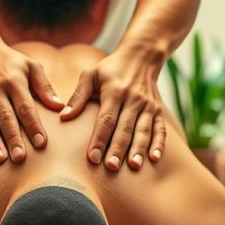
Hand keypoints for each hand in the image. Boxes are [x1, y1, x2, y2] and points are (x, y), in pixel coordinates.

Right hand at [0, 45, 63, 162]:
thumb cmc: (11, 62)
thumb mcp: (31, 66)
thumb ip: (45, 87)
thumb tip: (60, 107)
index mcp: (14, 82)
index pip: (25, 107)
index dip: (33, 126)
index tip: (42, 143)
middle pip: (6, 118)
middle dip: (13, 139)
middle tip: (20, 159)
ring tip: (0, 160)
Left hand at [59, 51, 166, 170]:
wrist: (141, 57)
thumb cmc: (110, 69)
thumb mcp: (91, 75)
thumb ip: (78, 96)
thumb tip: (63, 116)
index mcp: (114, 92)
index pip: (106, 119)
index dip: (99, 139)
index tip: (92, 158)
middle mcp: (133, 99)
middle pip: (124, 128)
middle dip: (118, 149)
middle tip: (111, 168)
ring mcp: (148, 106)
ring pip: (143, 131)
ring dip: (139, 149)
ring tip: (134, 167)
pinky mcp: (158, 111)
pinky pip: (160, 129)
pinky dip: (159, 144)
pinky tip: (154, 159)